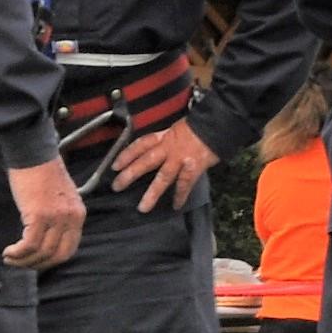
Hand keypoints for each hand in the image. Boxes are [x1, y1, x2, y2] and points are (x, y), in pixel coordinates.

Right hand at [4, 157, 85, 270]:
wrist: (33, 154)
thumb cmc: (42, 174)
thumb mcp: (60, 198)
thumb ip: (60, 217)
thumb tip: (48, 239)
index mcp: (78, 214)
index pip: (69, 249)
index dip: (51, 260)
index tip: (36, 261)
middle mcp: (71, 218)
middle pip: (57, 255)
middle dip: (37, 265)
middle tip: (20, 263)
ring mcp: (57, 217)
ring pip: (42, 252)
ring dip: (23, 261)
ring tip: (10, 258)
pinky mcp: (39, 215)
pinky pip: (29, 244)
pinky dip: (18, 253)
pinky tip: (8, 251)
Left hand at [105, 121, 219, 212]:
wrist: (217, 125)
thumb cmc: (199, 126)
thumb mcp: (178, 128)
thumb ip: (167, 140)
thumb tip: (157, 150)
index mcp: (164, 137)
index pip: (140, 145)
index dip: (126, 155)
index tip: (115, 166)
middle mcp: (168, 148)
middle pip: (146, 161)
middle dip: (130, 174)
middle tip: (117, 186)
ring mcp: (181, 159)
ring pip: (163, 177)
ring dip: (152, 193)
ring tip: (143, 207)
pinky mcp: (194, 168)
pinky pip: (185, 184)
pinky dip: (181, 195)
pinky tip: (176, 205)